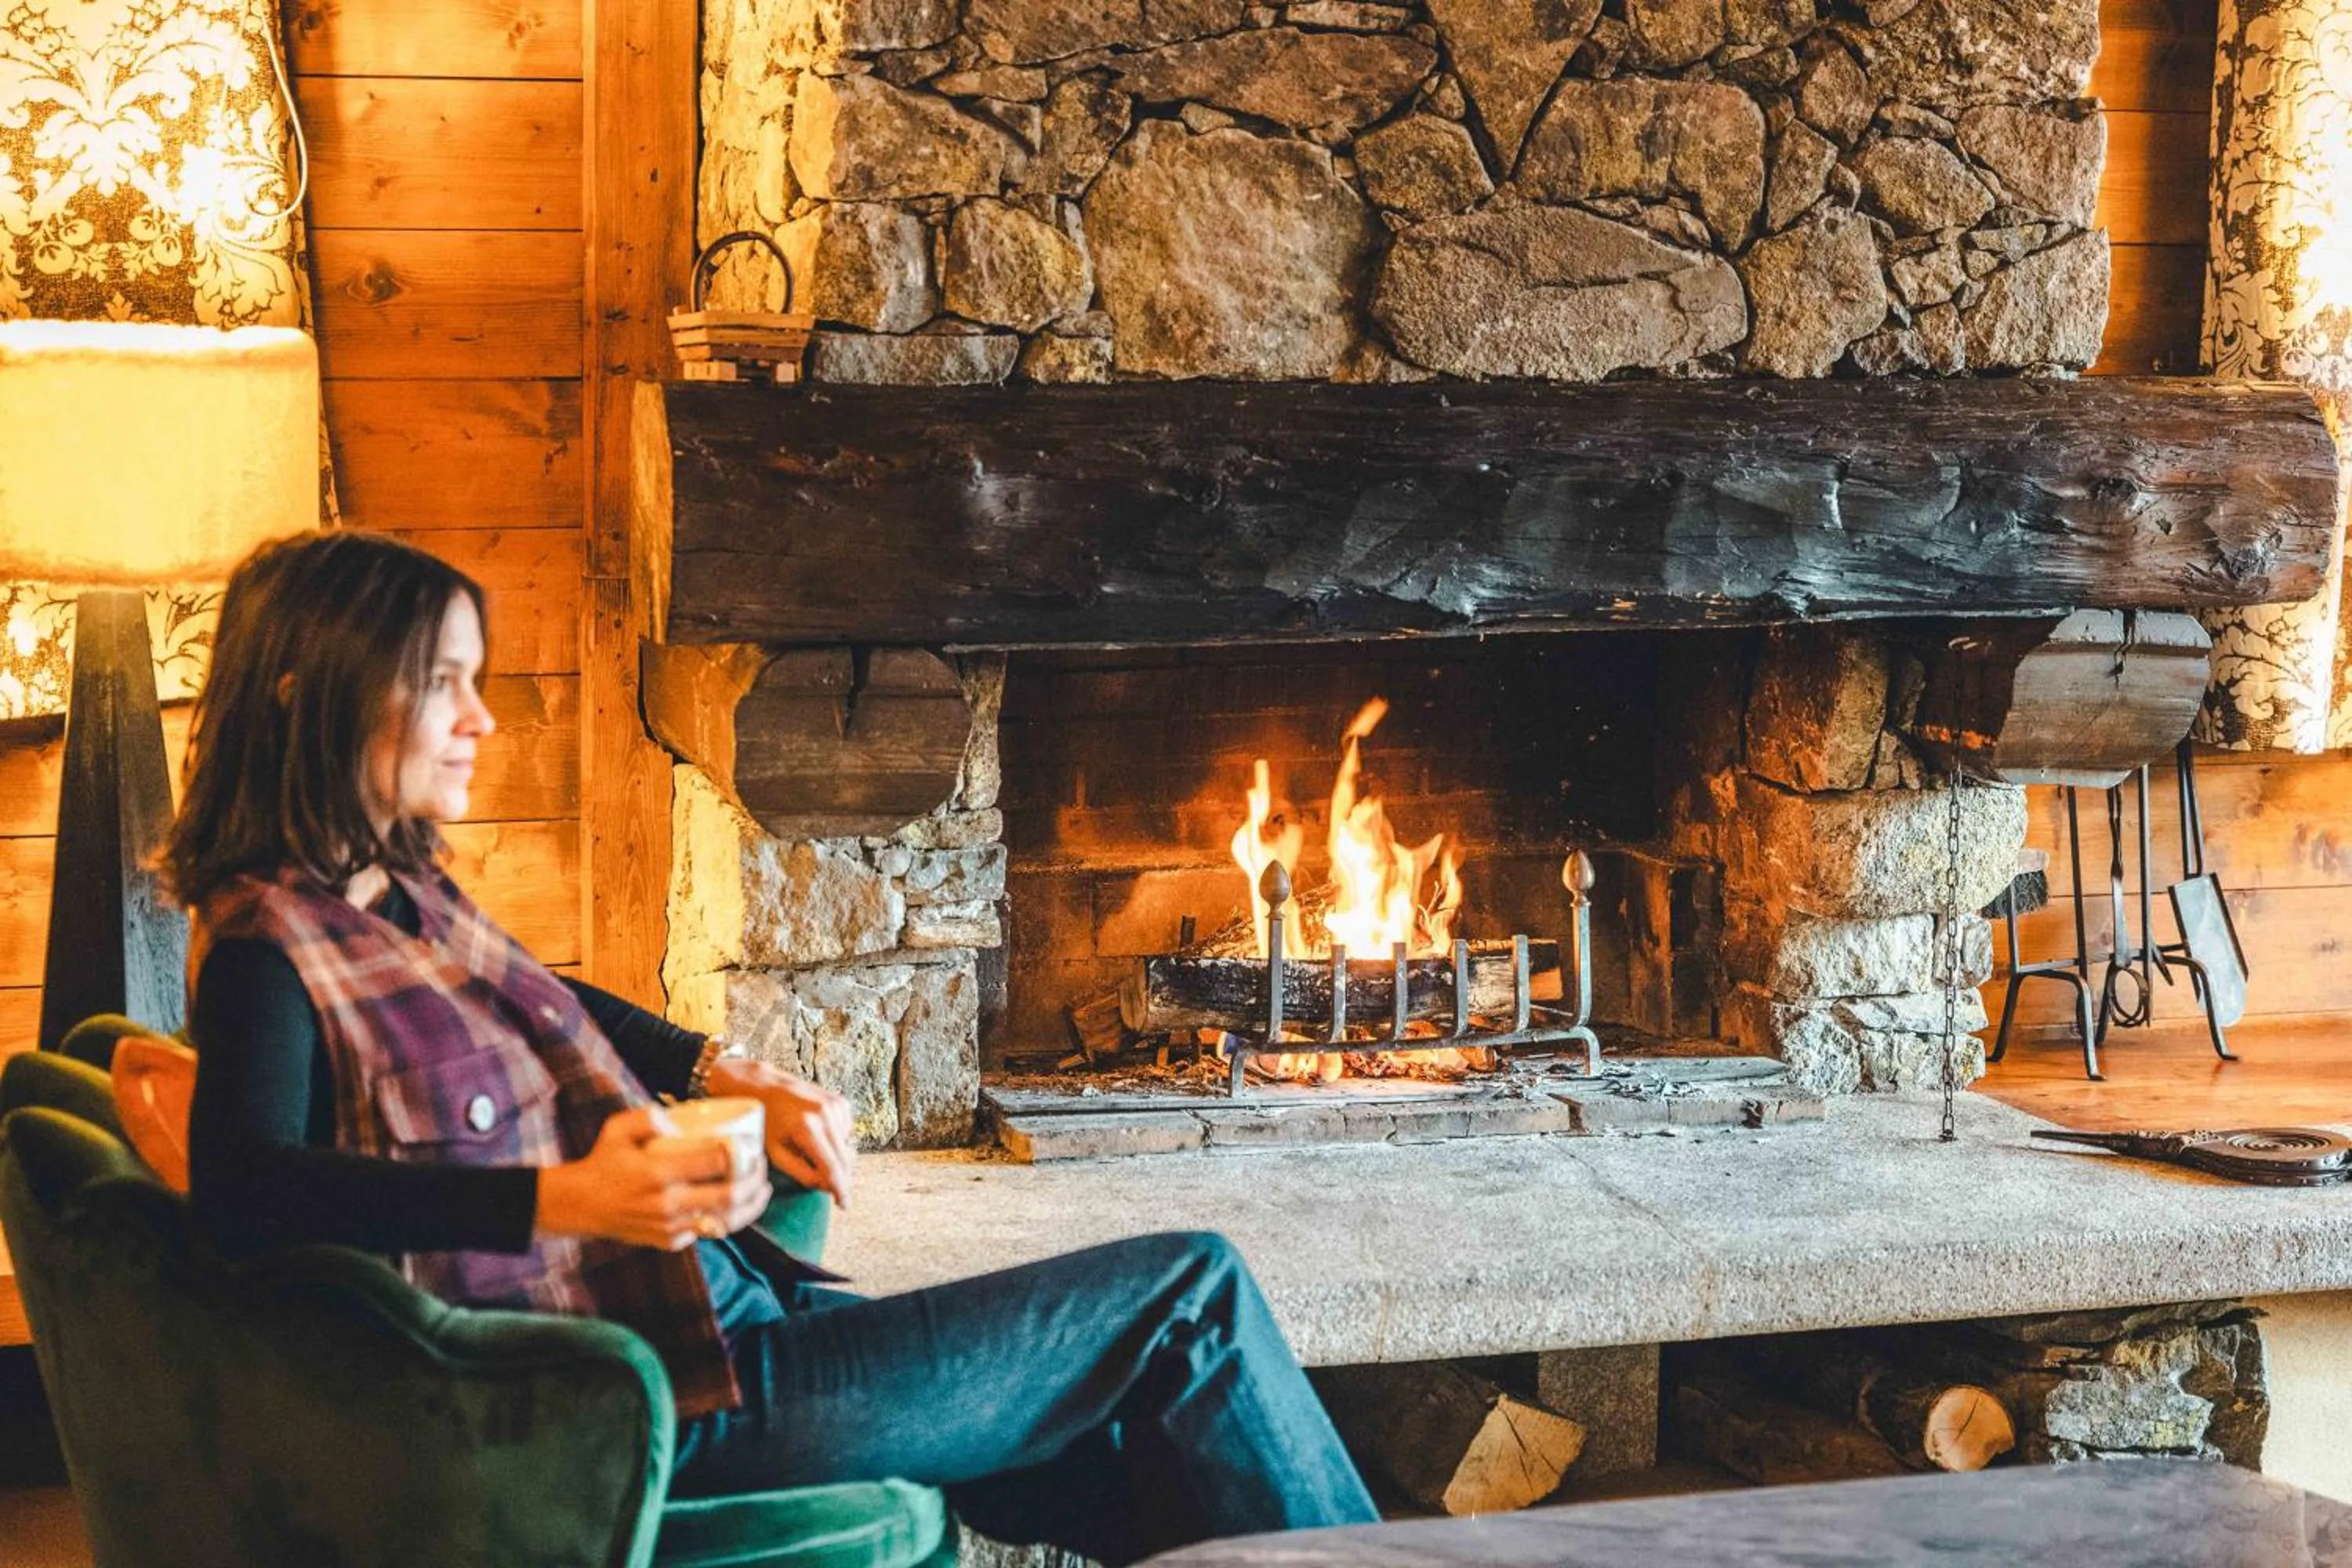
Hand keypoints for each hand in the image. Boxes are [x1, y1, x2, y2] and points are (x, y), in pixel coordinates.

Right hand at [535, 1104, 771, 1249]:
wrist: (580, 1205)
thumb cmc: (604, 1161)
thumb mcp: (618, 1127)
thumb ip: (647, 1116)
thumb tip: (677, 1118)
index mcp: (659, 1172)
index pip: (717, 1163)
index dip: (743, 1155)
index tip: (752, 1147)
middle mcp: (668, 1203)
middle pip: (730, 1196)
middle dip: (756, 1182)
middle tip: (762, 1167)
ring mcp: (670, 1226)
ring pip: (725, 1221)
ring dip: (751, 1206)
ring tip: (762, 1190)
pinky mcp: (669, 1242)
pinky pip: (707, 1232)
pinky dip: (726, 1220)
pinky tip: (737, 1206)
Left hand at [707, 1057, 856, 1209]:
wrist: (766, 1087)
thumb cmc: (767, 1123)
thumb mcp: (776, 1153)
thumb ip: (802, 1173)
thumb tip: (827, 1185)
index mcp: (806, 1128)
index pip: (830, 1167)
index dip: (839, 1189)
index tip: (844, 1204)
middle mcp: (824, 1114)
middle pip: (844, 1159)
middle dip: (841, 1178)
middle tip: (835, 1192)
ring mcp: (834, 1105)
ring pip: (846, 1147)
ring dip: (836, 1157)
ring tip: (812, 1152)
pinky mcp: (840, 1102)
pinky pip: (845, 1132)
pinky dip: (836, 1139)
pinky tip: (818, 1134)